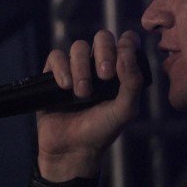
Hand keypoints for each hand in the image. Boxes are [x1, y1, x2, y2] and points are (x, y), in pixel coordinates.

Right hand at [37, 30, 144, 180]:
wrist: (73, 149)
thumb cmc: (102, 130)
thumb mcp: (126, 109)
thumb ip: (133, 81)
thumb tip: (127, 50)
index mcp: (120, 70)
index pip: (126, 41)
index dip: (127, 43)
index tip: (124, 58)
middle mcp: (98, 65)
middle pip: (102, 37)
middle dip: (104, 51)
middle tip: (105, 75)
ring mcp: (75, 69)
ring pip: (78, 46)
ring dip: (81, 67)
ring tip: (83, 93)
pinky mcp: (53, 75)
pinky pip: (56, 56)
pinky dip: (61, 69)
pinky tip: (65, 88)